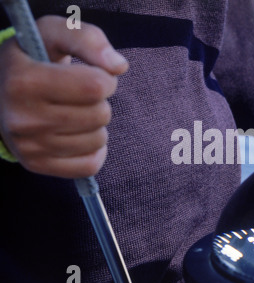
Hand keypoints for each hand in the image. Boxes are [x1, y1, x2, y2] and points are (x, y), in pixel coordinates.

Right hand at [0, 16, 127, 177]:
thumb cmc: (34, 58)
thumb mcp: (54, 33)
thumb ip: (88, 39)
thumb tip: (119, 66)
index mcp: (24, 81)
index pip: (95, 86)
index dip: (105, 78)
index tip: (93, 75)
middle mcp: (22, 118)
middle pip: (100, 115)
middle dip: (100, 101)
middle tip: (80, 95)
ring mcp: (29, 146)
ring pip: (98, 140)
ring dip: (96, 125)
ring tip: (74, 112)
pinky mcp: (37, 165)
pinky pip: (91, 165)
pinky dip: (93, 150)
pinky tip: (78, 134)